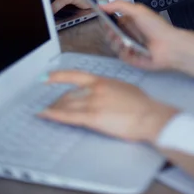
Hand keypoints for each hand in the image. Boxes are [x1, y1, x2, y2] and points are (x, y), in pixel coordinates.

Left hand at [39, 70, 177, 142]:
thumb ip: (110, 89)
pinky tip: (45, 115)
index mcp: (103, 80)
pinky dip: (54, 115)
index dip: (59, 76)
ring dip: (55, 108)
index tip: (46, 77)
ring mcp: (93, 103)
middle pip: (69, 94)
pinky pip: (69, 116)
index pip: (76, 75)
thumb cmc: (142, 104)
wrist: (148, 116)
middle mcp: (95, 89)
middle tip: (52, 105)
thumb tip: (104, 93)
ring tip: (48, 112)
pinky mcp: (93, 117)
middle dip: (58, 101)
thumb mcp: (124, 88)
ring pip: (67, 104)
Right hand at [100, 0, 181, 71]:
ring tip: (122, 39)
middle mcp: (129, 34)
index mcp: (130, 21)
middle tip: (113, 30)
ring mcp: (129, 47)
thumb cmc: (156, 26)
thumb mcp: (138, 10)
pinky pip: (120, 55)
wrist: (169, 46)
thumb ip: (119, 5)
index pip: (112, 20)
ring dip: (115, 41)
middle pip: (110, 33)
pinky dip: (123, 51)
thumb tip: (102, 5)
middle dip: (109, 31)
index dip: (106, 19)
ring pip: (113, 44)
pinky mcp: (131, 58)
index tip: (101, 17)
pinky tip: (130, 48)